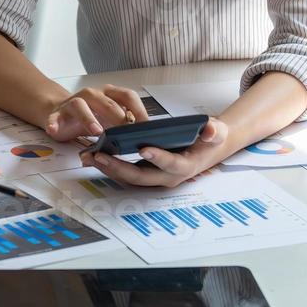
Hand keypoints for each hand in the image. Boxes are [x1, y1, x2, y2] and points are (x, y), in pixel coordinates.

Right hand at [44, 84, 146, 141]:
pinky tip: (55, 130)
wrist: (58, 113)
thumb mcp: (109, 120)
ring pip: (81, 105)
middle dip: (118, 118)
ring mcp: (73, 103)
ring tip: (97, 131)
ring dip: (89, 118)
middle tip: (125, 133)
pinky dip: (54, 123)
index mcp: (108, 95)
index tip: (146, 126)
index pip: (127, 96)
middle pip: (106, 102)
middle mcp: (92, 96)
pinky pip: (54, 117)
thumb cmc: (89, 117)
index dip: (139, 110)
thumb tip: (146, 137)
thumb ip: (124, 124)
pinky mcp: (57, 114)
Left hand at [79, 118, 229, 188]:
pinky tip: (93, 155)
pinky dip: (109, 165)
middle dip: (119, 167)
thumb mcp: (217, 133)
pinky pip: (125, 172)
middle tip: (101, 155)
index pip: (170, 164)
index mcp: (184, 166)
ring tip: (89, 156)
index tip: (143, 149)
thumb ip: (214, 131)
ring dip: (108, 168)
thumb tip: (210, 130)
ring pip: (128, 177)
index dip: (158, 158)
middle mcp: (167, 176)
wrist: (205, 149)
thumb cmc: (209, 140)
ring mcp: (155, 177)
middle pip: (141, 176)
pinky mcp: (145, 172)